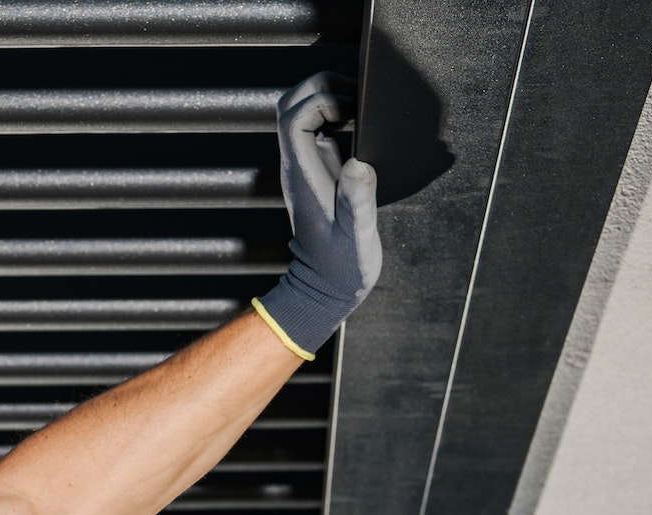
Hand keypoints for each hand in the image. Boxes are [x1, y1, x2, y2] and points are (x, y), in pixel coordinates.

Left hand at [252, 73, 382, 357]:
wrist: (326, 290)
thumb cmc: (341, 268)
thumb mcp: (356, 237)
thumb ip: (356, 200)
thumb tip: (359, 162)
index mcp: (302, 175)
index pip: (292, 118)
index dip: (321, 101)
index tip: (353, 111)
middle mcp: (297, 165)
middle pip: (290, 105)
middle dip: (322, 87)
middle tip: (358, 98)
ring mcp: (306, 165)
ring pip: (301, 112)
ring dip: (329, 97)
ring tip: (361, 106)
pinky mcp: (318, 170)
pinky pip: (317, 128)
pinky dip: (337, 115)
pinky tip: (362, 124)